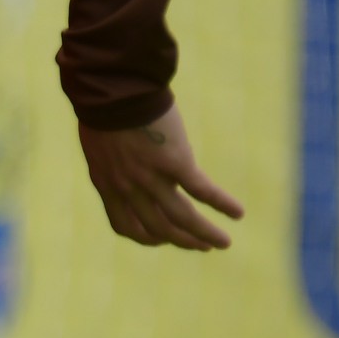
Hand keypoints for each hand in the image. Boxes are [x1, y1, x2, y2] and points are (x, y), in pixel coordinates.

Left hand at [79, 105, 244, 251]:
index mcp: (107, 184)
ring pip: (182, 218)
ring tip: (223, 243)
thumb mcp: (100, 143)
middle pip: (158, 228)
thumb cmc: (106, 107)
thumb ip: (114, 161)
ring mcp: (152, 178)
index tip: (162, 239)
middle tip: (202, 247)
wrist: (114, 91)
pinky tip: (238, 212)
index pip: (126, 225)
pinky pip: (202, 191)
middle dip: (182, 241)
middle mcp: (129, 188)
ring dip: (204, 234)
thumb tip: (127, 160)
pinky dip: (222, 204)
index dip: (146, 237)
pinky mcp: (176, 163)